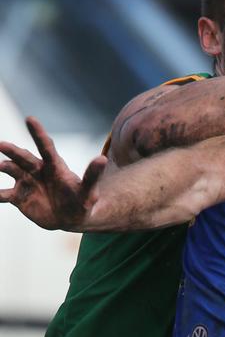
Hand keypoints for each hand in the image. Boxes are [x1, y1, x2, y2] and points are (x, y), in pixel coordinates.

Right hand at [0, 116, 106, 230]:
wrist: (72, 218)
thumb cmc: (83, 201)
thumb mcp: (88, 191)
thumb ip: (92, 175)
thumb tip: (101, 159)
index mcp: (55, 166)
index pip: (46, 146)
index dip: (38, 133)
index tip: (30, 118)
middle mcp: (38, 171)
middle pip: (24, 157)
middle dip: (12, 151)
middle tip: (1, 145)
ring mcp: (27, 182)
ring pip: (11, 171)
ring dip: (3, 167)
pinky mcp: (19, 197)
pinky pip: (3, 194)